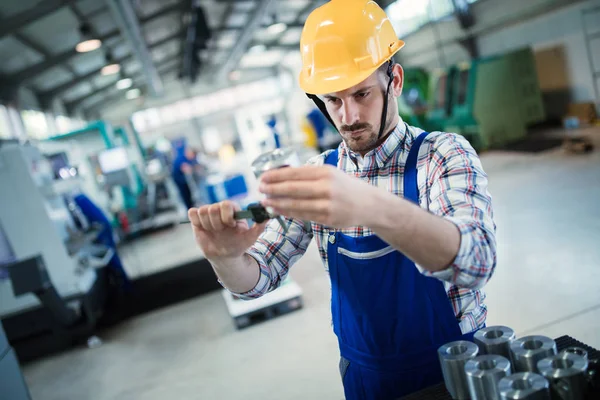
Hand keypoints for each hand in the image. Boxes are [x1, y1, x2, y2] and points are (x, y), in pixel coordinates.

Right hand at [188, 201, 266, 259]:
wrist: (224, 255)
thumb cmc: (238, 244)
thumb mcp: (251, 237)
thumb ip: (260, 226)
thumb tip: (268, 215)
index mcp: (232, 210)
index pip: (226, 204)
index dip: (226, 216)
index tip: (230, 226)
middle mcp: (220, 209)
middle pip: (213, 208)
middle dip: (217, 223)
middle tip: (221, 231)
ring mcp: (208, 213)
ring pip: (202, 211)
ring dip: (208, 225)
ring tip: (214, 232)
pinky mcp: (196, 218)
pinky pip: (192, 213)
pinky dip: (197, 222)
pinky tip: (205, 229)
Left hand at [258, 165, 375, 228]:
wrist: (369, 204)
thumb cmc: (345, 187)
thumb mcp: (330, 174)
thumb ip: (309, 175)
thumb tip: (280, 176)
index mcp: (325, 172)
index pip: (295, 173)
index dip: (276, 176)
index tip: (262, 177)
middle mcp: (326, 187)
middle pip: (292, 189)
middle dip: (273, 189)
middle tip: (260, 189)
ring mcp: (328, 204)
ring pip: (296, 204)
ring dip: (277, 203)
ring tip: (265, 202)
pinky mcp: (328, 219)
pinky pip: (303, 216)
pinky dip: (288, 213)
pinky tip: (278, 211)